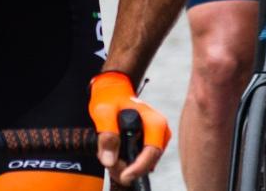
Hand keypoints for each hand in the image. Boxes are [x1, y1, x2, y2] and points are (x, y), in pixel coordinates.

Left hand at [88, 71, 168, 185]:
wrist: (114, 90)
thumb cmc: (111, 98)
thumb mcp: (104, 113)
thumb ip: (107, 135)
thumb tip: (109, 161)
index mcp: (155, 123)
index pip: (152, 153)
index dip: (138, 168)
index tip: (123, 175)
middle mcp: (161, 132)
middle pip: (148, 162)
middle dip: (128, 168)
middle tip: (109, 164)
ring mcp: (157, 139)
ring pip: (144, 163)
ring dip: (126, 165)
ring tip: (109, 154)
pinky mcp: (150, 143)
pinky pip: (141, 159)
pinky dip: (128, 161)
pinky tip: (115, 153)